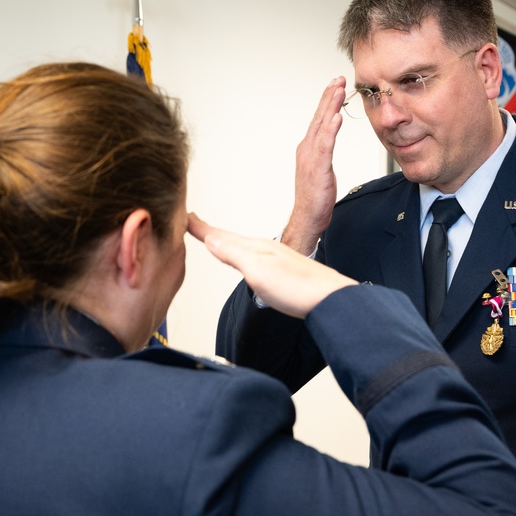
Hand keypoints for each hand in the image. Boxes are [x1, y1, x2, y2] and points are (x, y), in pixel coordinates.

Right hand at [189, 213, 356, 318]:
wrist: (330, 299)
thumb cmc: (298, 287)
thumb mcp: (256, 269)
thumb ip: (233, 253)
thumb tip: (211, 239)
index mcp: (254, 247)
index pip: (220, 235)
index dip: (201, 227)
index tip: (184, 216)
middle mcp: (264, 250)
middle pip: (229, 238)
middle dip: (210, 231)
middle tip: (193, 222)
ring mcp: (275, 260)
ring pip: (241, 246)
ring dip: (224, 241)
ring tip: (213, 238)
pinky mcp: (283, 272)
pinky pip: (253, 257)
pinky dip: (240, 254)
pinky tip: (244, 259)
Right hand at [280, 77, 345, 255]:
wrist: (307, 218)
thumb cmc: (315, 199)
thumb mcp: (321, 170)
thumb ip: (323, 153)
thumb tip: (328, 143)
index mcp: (308, 149)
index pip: (319, 120)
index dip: (326, 101)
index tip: (334, 85)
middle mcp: (307, 149)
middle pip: (319, 118)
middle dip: (328, 96)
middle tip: (336, 79)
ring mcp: (311, 158)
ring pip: (321, 126)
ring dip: (329, 107)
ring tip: (337, 90)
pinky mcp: (318, 168)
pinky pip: (325, 145)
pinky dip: (330, 130)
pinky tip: (336, 118)